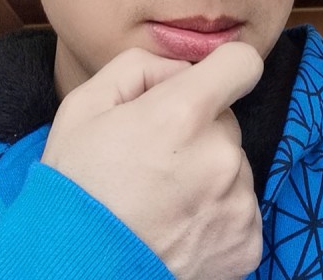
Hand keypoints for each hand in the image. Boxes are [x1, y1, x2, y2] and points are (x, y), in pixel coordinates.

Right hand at [41, 42, 263, 279]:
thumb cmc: (75, 186)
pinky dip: (216, 213)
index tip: (209, 84)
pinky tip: (179, 227)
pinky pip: (240, 207)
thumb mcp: (84, 106)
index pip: (242, 64)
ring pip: (232, 165)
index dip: (225, 68)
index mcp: (183, 114)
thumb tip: (181, 70)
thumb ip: (139, 67)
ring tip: (164, 199)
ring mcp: (237, 203)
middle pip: (226, 120)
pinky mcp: (246, 243)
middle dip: (198, 130)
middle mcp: (220, 156)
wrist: (75, 272)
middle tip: (156, 160)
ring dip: (208, 174)